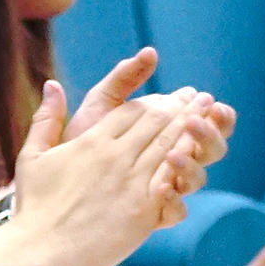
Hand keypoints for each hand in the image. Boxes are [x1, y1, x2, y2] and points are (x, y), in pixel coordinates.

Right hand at [9, 75, 184, 265]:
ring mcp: (130, 184)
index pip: (132, 111)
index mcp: (90, 142)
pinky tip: (199, 155)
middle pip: (156, 123)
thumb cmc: (32, 206)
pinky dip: (187, 164)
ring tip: (209, 115)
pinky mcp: (142, 211)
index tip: (172, 94)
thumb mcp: (32, 156)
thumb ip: (46, 119)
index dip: (155, 100)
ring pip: (170, 146)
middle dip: (182, 106)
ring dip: (193, 127)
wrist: (38, 250)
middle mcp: (114, 157)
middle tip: (200, 96)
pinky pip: (172, 181)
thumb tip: (52, 83)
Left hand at [60, 47, 232, 202]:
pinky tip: (162, 190)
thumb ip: (123, 80)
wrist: (49, 183)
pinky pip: (175, 212)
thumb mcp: (98, 107)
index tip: (207, 99)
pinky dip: (175, 202)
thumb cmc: (78, 142)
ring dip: (192, 164)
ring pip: (197, 179)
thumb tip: (149, 51)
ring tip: (173, 154)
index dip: (215, 113)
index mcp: (167, 135)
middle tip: (195, 122)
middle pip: (211, 150)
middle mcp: (171, 162)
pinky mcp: (149, 214)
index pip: (206, 122)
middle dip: (209, 135)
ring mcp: (162, 188)